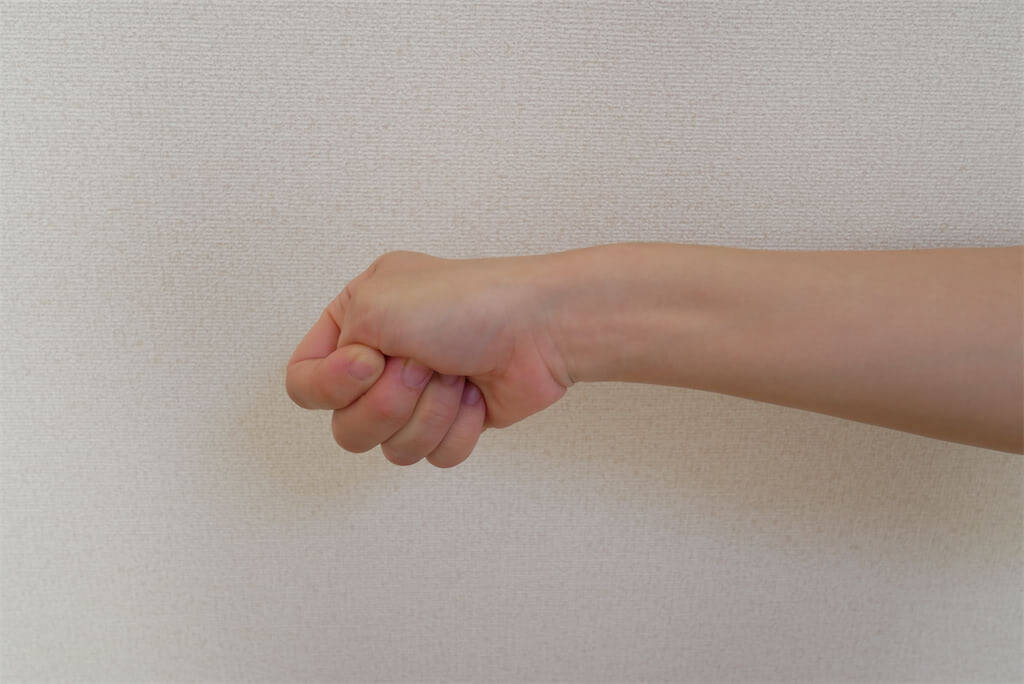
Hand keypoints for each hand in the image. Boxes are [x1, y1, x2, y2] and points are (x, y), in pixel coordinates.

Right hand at [285, 249, 574, 465]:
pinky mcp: (451, 422)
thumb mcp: (374, 303)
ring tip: (455, 376)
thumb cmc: (467, 303)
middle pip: (347, 426)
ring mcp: (417, 395)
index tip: (371, 363)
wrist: (539, 328)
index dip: (332, 386)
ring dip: (428, 413)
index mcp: (354, 320)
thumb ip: (333, 351)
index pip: (304, 383)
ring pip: (390, 447)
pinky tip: (476, 394)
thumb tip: (356, 390)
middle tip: (424, 365)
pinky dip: (457, 427)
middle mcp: (381, 358)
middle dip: (391, 401)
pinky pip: (432, 456)